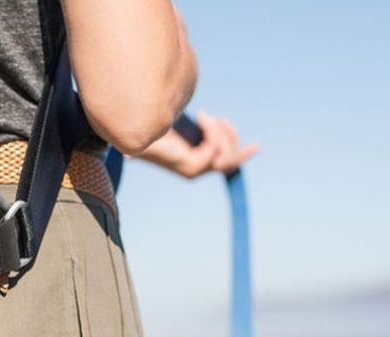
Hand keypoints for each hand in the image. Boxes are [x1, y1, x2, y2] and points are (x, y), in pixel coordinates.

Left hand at [132, 111, 258, 177]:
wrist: (132, 129)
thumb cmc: (152, 123)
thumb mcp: (179, 120)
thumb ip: (193, 121)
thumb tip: (204, 113)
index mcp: (195, 159)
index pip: (226, 163)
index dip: (243, 155)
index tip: (257, 146)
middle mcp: (196, 168)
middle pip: (231, 160)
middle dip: (229, 136)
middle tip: (214, 118)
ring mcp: (194, 170)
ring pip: (226, 157)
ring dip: (220, 133)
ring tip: (203, 116)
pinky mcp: (191, 168)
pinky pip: (214, 151)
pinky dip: (212, 132)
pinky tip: (201, 117)